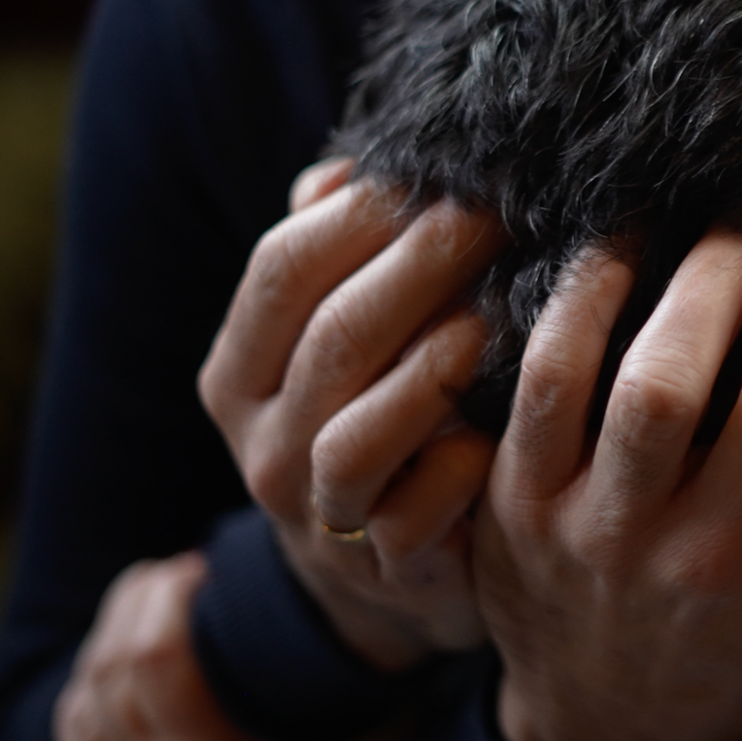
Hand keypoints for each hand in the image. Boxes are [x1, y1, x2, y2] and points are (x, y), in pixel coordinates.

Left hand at [55, 553, 390, 740]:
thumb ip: (363, 700)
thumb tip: (385, 623)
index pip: (154, 660)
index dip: (165, 599)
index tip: (200, 567)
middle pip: (111, 669)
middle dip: (135, 604)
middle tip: (175, 573)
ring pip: (84, 700)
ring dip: (107, 641)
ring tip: (147, 608)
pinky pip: (77, 739)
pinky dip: (88, 690)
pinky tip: (115, 668)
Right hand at [197, 159, 505, 671]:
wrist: (390, 575)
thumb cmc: (380, 418)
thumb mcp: (341, 342)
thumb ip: (339, 255)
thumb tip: (354, 165)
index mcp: (242, 371)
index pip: (282, 267)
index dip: (365, 211)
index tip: (447, 168)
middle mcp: (264, 444)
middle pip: (334, 337)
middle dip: (422, 266)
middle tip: (499, 216)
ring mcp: (321, 515)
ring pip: (355, 437)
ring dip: (432, 370)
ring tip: (498, 320)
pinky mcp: (387, 571)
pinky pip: (414, 518)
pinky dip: (457, 470)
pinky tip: (497, 433)